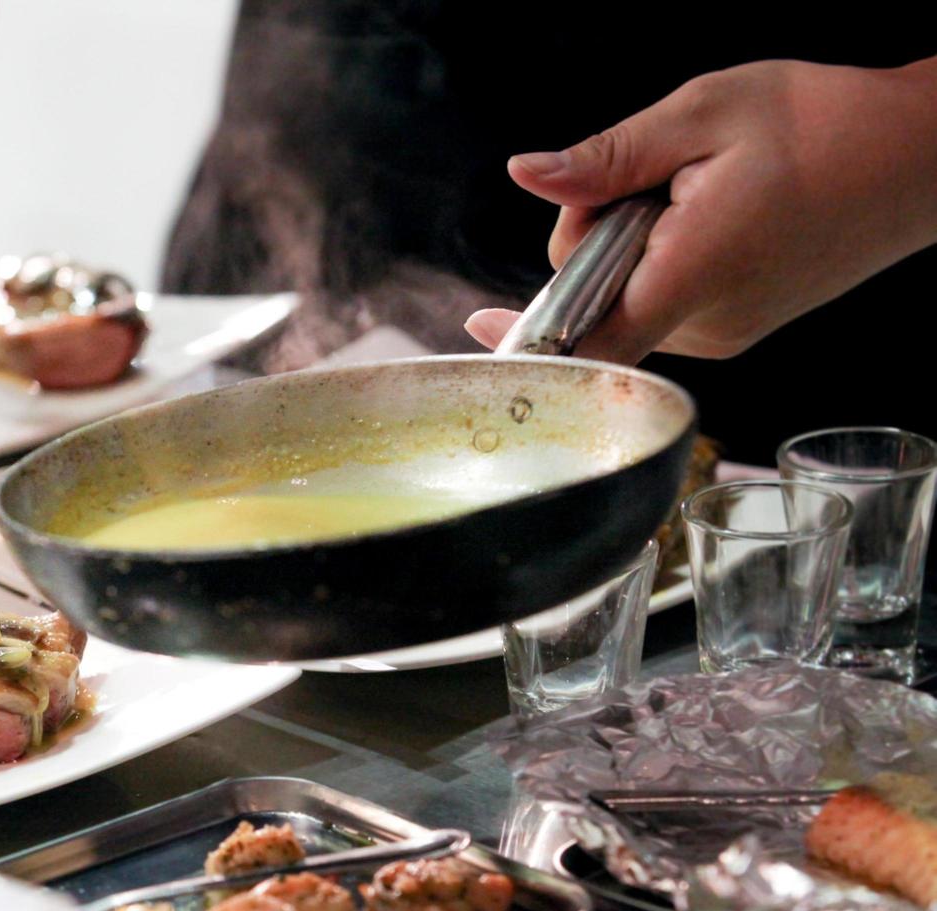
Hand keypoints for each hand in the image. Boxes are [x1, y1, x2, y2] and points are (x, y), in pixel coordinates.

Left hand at [464, 58, 936, 362]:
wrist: (921, 157)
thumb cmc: (827, 124)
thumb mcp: (705, 113)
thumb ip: (608, 156)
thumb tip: (527, 174)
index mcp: (694, 273)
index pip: (589, 339)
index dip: (526, 340)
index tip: (477, 331)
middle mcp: (707, 322)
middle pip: (594, 299)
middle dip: (590, 237)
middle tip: (650, 178)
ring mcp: (723, 331)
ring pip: (625, 297)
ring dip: (629, 244)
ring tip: (696, 191)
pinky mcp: (733, 324)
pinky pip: (658, 298)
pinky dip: (654, 256)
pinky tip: (700, 214)